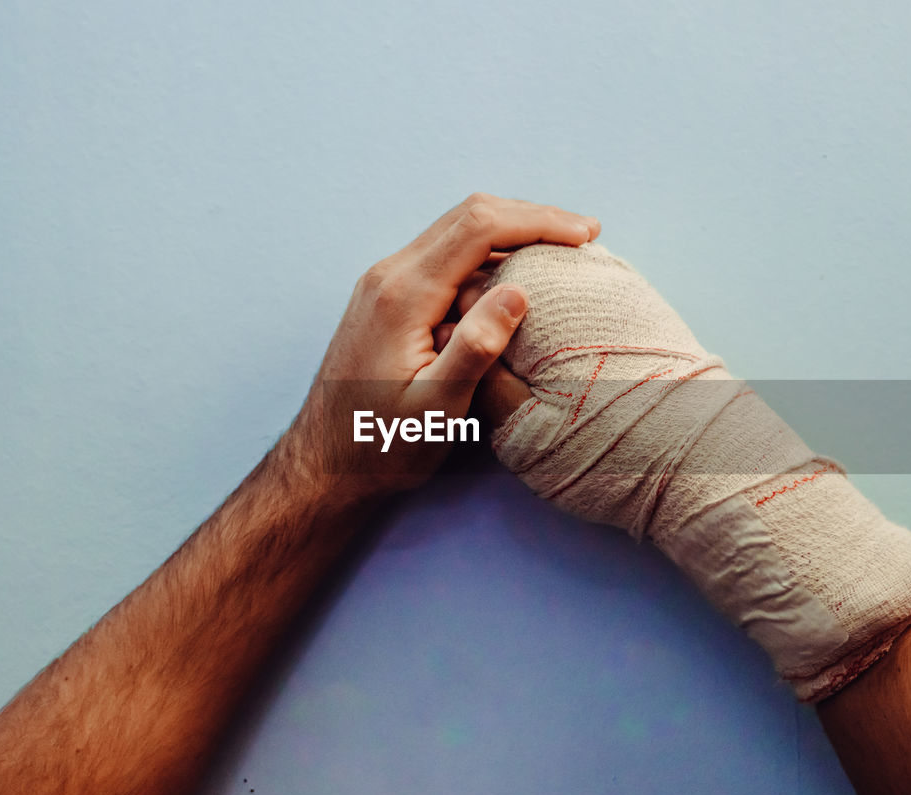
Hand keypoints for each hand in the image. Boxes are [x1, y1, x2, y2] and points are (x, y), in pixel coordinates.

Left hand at [288, 193, 599, 503]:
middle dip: (531, 217)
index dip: (538, 223)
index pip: (479, 228)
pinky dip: (488, 251)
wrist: (325, 462)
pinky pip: (444, 253)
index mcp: (403, 295)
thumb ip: (474, 349)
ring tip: (561, 248)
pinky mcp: (386, 296)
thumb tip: (518, 292)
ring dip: (511, 230)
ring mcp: (384, 282)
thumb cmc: (380, 445)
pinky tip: (517, 274)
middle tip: (585, 234)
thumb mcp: (435, 409)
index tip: (584, 236)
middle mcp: (389, 275)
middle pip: (468, 215)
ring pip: (456, 230)